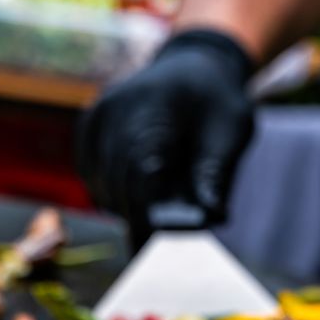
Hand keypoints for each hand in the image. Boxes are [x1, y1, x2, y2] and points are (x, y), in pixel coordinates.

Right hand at [78, 29, 256, 236]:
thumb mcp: (231, 130)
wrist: (193, 62)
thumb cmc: (217, 99)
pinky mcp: (88, 129)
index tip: (157, 257)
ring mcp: (95, 119)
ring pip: (102, 187)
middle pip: (117, 186)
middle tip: (165, 249)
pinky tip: (143, 187)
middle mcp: (113, 111)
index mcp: (150, 107)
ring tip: (164, 202)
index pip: (139, 176)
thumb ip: (216, 172)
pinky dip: (116, 192)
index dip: (147, 220)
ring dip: (130, 206)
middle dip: (141, 219)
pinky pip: (93, 177)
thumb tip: (212, 215)